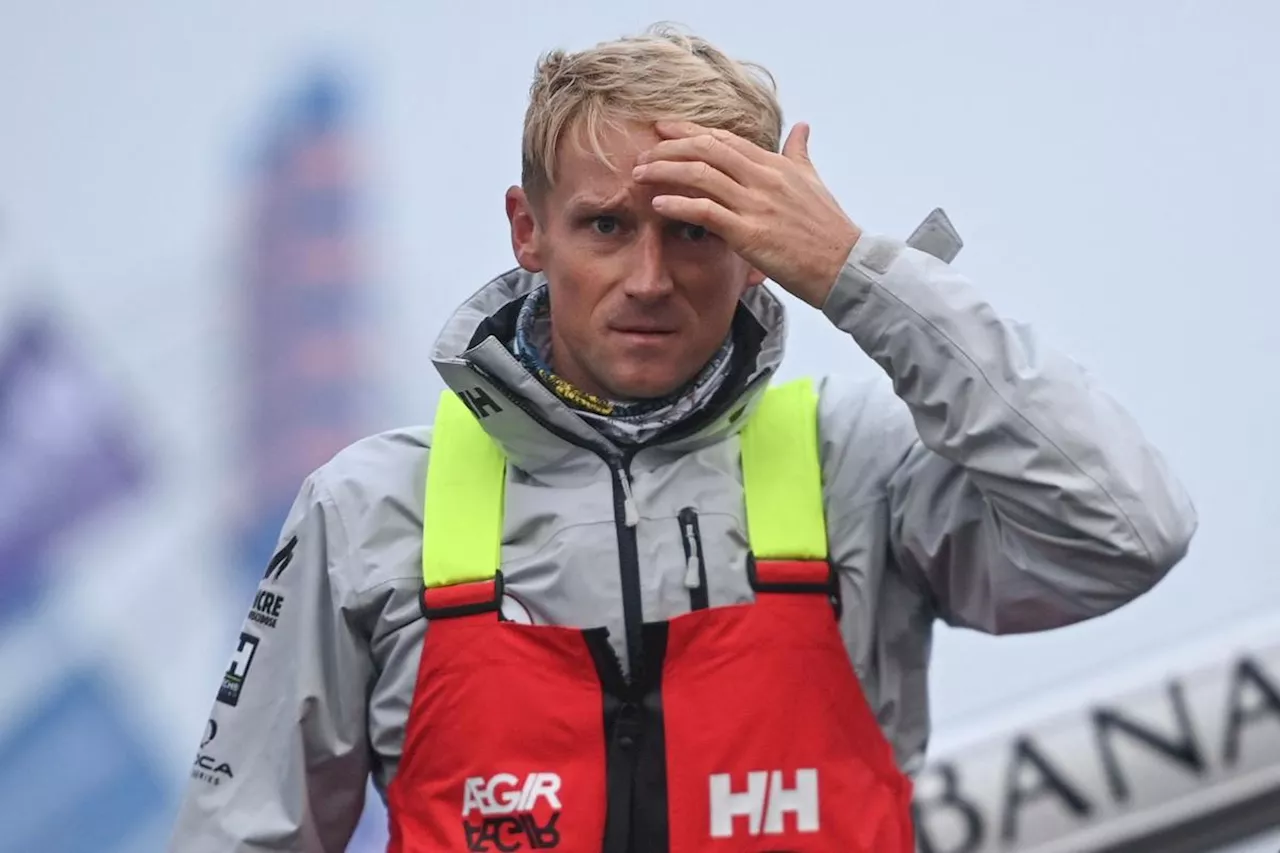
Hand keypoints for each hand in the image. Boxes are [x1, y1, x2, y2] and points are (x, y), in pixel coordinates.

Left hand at [633, 121, 861, 307]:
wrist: (844, 265)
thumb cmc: (828, 228)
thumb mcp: (814, 182)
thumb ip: (800, 153)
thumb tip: (802, 127)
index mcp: (775, 164)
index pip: (724, 139)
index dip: (690, 131)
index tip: (663, 128)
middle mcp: (763, 178)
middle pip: (707, 149)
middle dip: (669, 147)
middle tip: (643, 153)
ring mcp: (756, 204)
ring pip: (701, 174)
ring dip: (664, 171)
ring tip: (639, 175)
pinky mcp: (750, 233)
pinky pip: (705, 212)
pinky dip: (677, 205)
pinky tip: (657, 205)